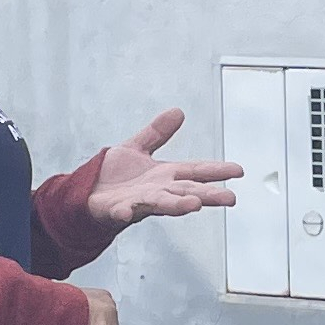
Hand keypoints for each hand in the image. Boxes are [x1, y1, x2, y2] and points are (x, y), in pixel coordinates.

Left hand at [84, 110, 243, 225]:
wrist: (86, 193)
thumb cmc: (112, 177)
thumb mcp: (136, 147)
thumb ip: (157, 133)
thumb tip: (178, 112)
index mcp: (164, 176)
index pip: (195, 172)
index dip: (216, 171)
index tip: (238, 170)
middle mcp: (156, 191)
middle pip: (187, 191)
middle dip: (208, 195)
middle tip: (229, 198)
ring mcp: (138, 202)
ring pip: (162, 204)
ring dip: (177, 205)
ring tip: (193, 205)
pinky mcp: (115, 210)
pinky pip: (121, 212)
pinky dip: (125, 212)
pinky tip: (127, 212)